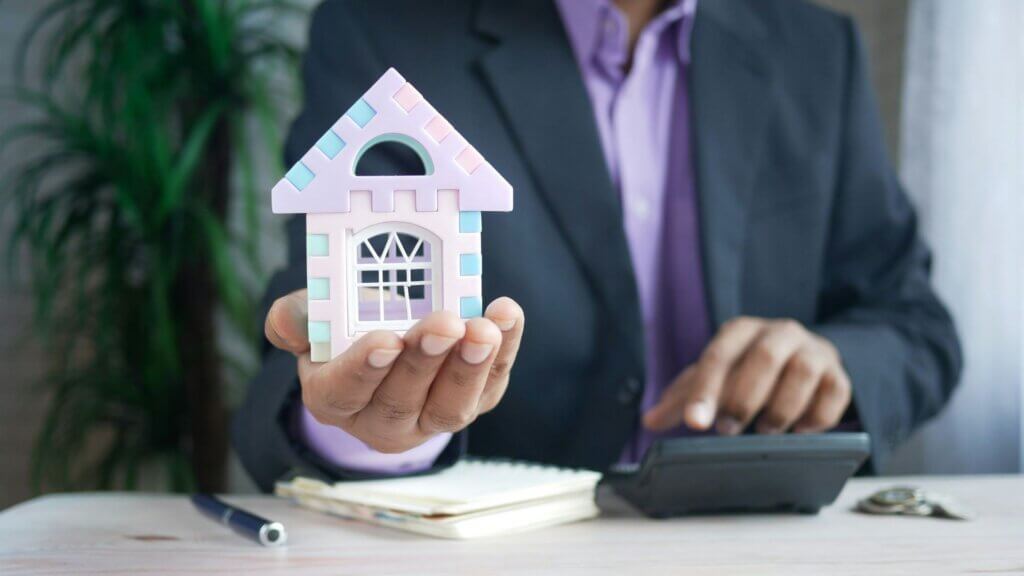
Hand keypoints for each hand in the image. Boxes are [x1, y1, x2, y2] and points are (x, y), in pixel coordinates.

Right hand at [265, 289, 524, 452]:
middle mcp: (381, 420)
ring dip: (470, 366)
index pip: (345, 391)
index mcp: (334, 398)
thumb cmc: (346, 327)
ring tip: (483, 329)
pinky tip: (507, 316)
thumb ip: (296, 318)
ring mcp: (431, 418)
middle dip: (426, 361)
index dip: (365, 368)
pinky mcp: (473, 402)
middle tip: (445, 324)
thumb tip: (290, 322)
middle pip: (402, 401)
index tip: (386, 340)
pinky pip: (491, 385)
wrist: (388, 337)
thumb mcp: (314, 318)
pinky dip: (504, 351)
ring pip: (450, 406)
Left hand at [643, 317, 850, 435]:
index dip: (705, 391)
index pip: (719, 356)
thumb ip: (683, 398)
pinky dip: (817, 416)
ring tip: (766, 430)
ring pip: (802, 372)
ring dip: (781, 407)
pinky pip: (834, 392)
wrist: (803, 358)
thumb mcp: (715, 378)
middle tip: (728, 430)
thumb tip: (649, 420)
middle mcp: (780, 332)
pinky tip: (800, 431)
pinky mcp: (838, 374)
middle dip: (744, 398)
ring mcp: (813, 351)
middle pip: (764, 358)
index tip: (695, 422)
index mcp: (741, 331)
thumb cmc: (748, 370)